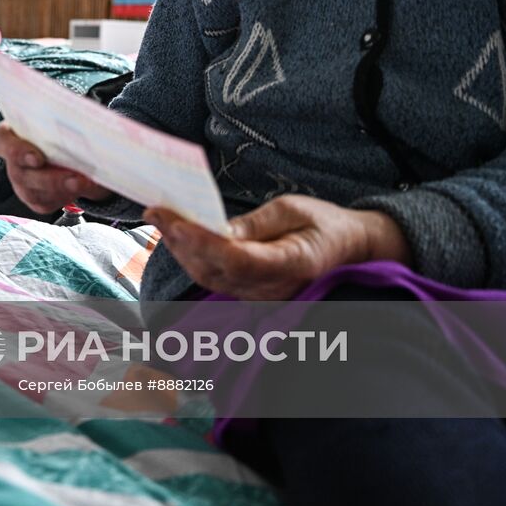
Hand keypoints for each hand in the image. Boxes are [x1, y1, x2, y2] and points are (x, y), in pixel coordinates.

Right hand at [0, 122, 112, 215]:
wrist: (69, 149)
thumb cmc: (57, 128)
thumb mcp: (59, 118)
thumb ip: (64, 121)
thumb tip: (87, 128)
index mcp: (9, 135)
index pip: (0, 141)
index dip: (16, 151)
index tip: (37, 158)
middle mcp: (12, 162)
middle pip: (21, 174)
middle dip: (49, 178)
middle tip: (74, 177)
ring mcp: (22, 183)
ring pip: (34, 193)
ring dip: (61, 189)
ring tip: (83, 183)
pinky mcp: (35, 200)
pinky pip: (47, 203)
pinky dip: (66, 196)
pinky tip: (82, 187)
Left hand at [142, 194, 410, 299]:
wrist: (349, 250)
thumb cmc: (324, 224)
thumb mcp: (294, 210)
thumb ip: (256, 223)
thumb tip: (218, 227)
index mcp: (293, 263)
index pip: (239, 259)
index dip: (205, 243)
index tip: (177, 222)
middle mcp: (273, 287)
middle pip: (215, 270)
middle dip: (180, 240)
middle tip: (156, 210)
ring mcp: (260, 295)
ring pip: (209, 277)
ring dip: (179, 249)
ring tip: (159, 217)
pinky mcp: (250, 293)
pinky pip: (214, 278)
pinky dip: (191, 256)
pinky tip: (175, 235)